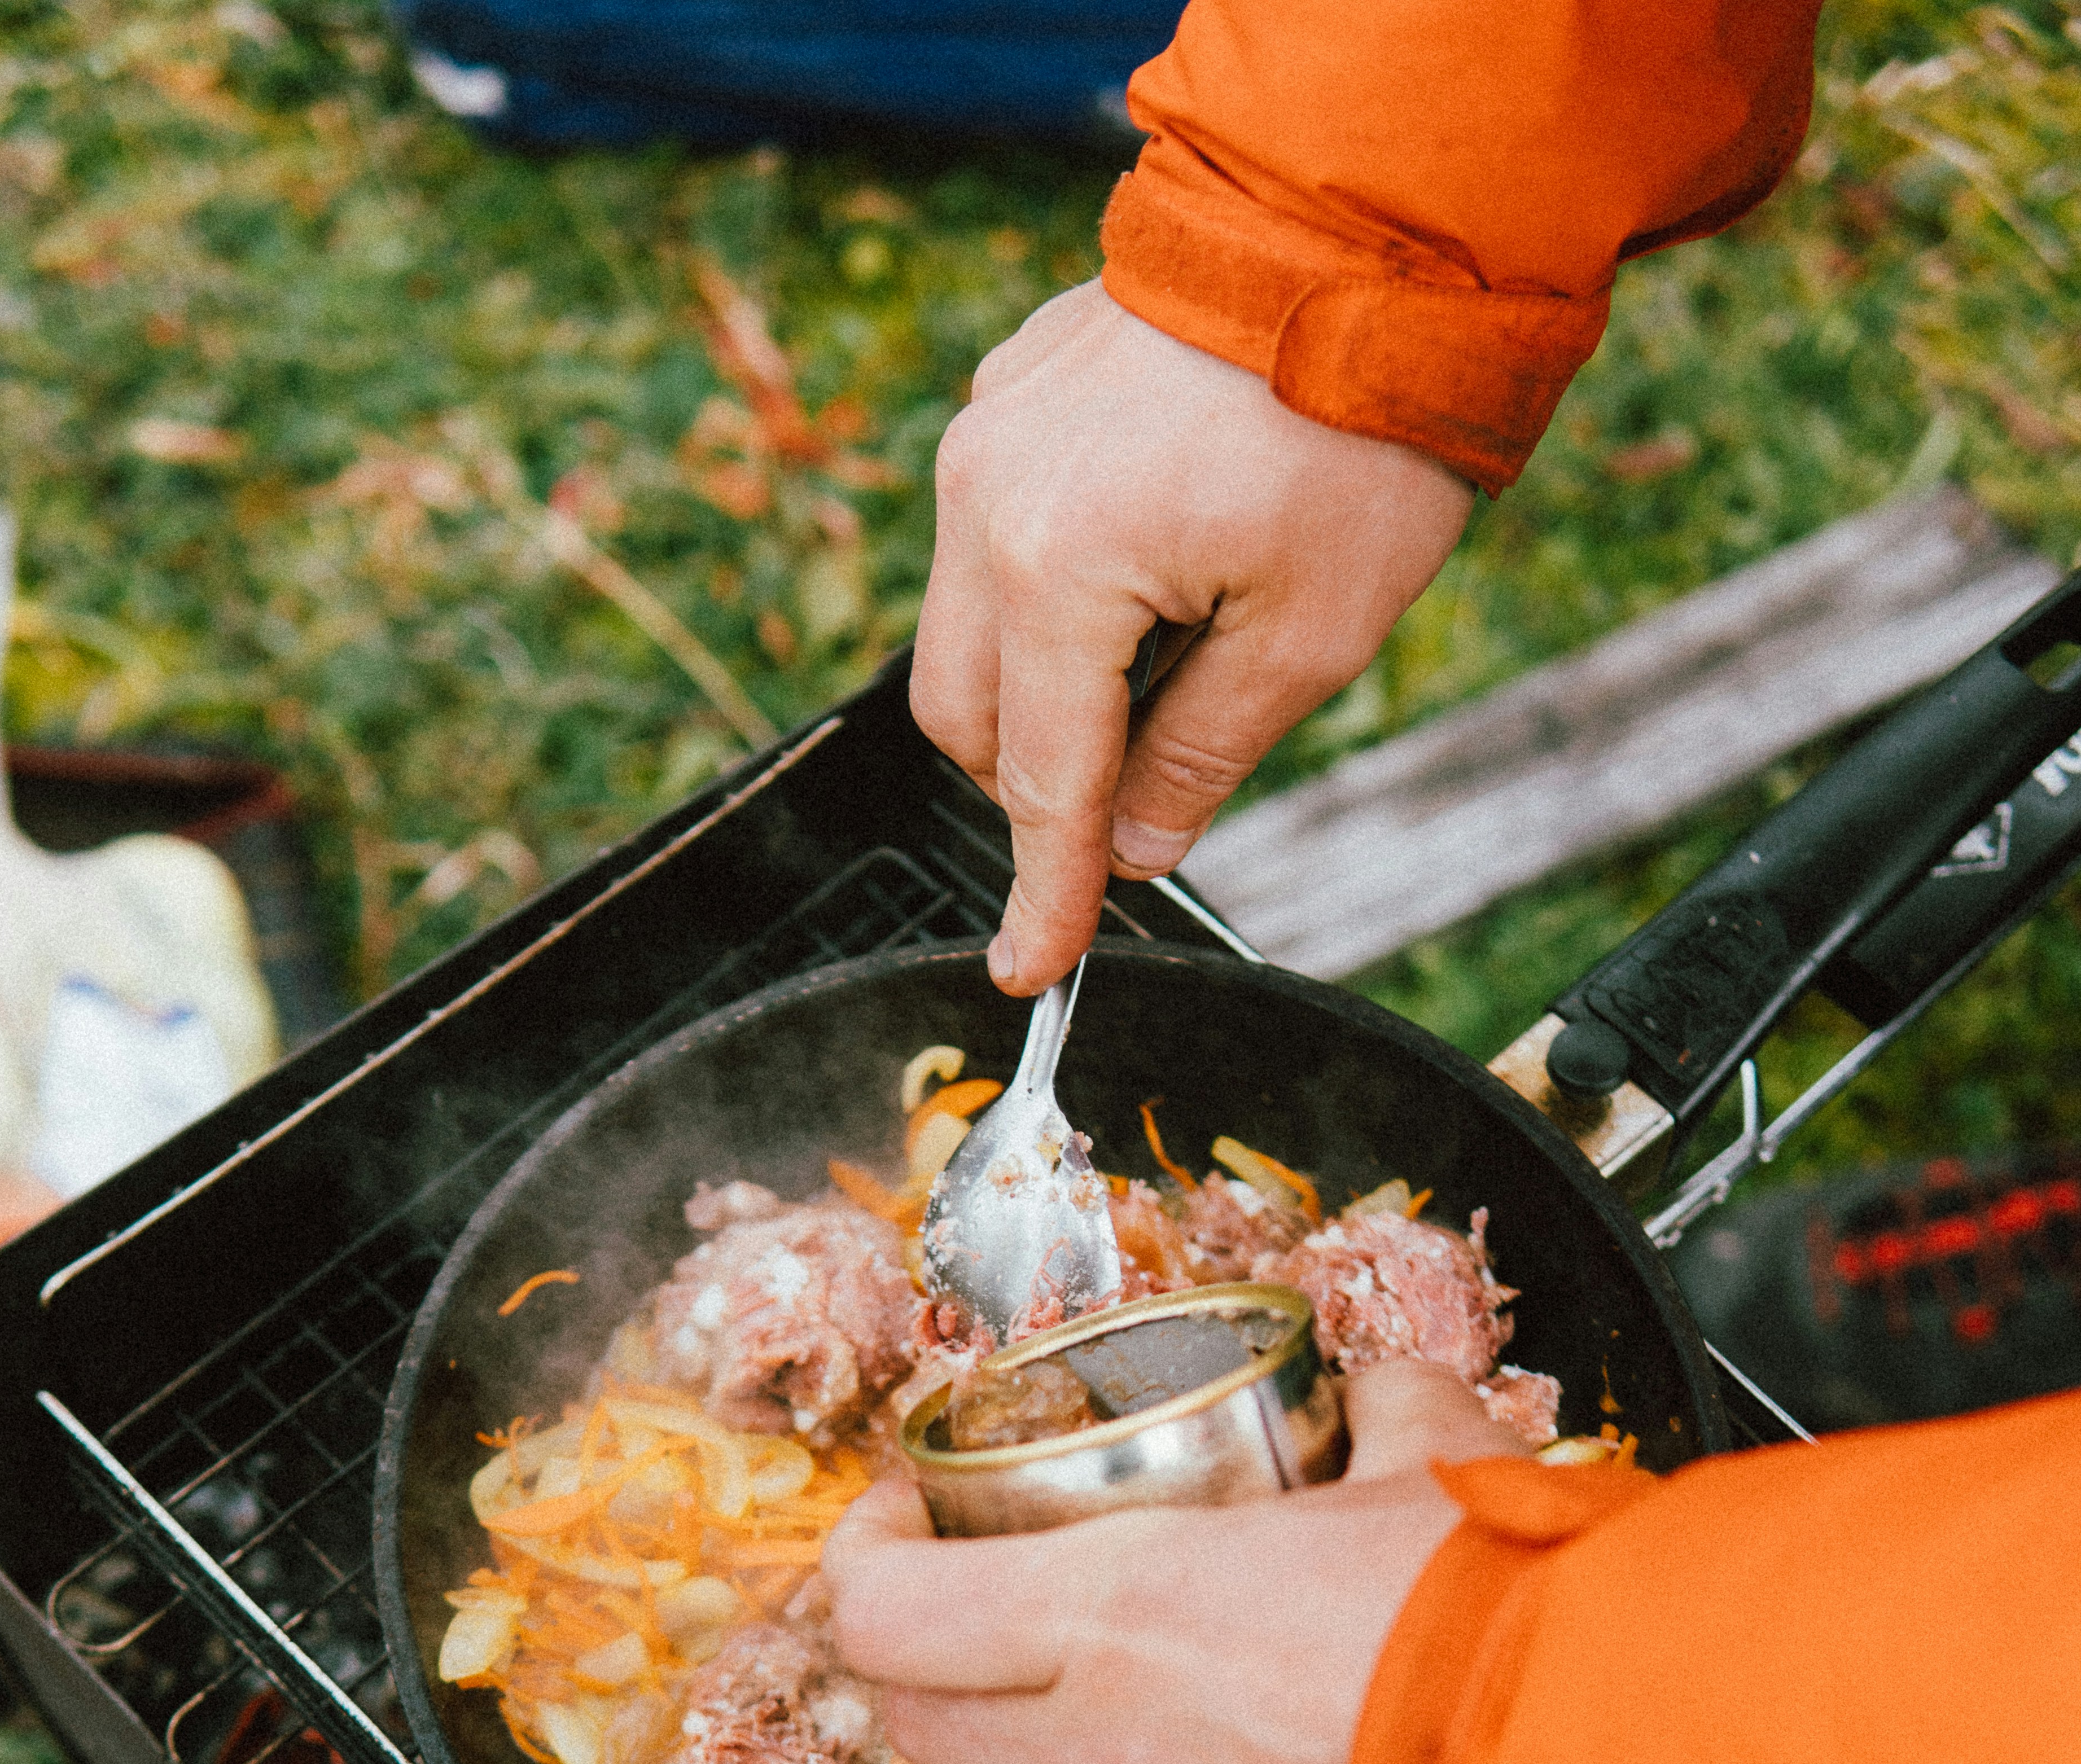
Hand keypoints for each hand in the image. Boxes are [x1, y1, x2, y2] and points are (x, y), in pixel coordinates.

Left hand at [823, 1362, 1507, 1763]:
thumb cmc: (1515, 1627)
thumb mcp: (1433, 1460)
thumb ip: (1379, 1412)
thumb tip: (1374, 1398)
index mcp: (1124, 1612)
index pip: (887, 1608)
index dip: (867, 1555)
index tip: (903, 1525)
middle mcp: (1106, 1752)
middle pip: (921, 1722)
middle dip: (927, 1664)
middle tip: (972, 1622)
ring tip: (1040, 1748)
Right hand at [914, 281, 1472, 997]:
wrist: (1360, 227)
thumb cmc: (1356, 429)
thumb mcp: (1312, 634)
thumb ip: (1203, 757)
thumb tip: (1133, 849)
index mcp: (1059, 572)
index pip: (1041, 784)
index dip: (1044, 893)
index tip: (1032, 973)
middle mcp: (988, 507)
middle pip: (970, 720)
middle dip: (1037, 786)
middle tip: (1132, 803)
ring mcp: (985, 444)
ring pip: (965, 637)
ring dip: (1042, 691)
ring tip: (1164, 666)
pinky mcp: (1005, 402)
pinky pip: (990, 546)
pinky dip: (1047, 602)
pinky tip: (1149, 578)